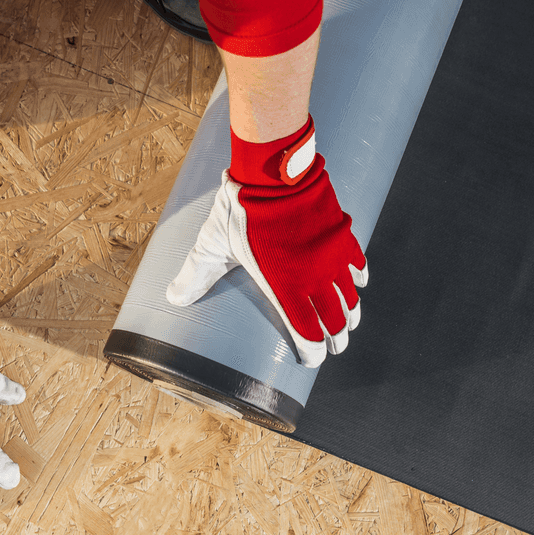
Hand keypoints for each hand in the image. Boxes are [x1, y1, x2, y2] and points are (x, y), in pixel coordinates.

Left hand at [167, 117, 367, 367]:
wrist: (274, 173)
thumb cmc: (240, 210)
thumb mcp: (214, 244)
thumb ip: (196, 273)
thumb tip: (173, 298)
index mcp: (286, 288)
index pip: (307, 333)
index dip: (313, 352)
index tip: (312, 361)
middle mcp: (315, 279)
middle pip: (335, 320)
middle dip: (337, 339)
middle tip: (336, 348)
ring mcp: (332, 257)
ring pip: (350, 295)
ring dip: (351, 313)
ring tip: (350, 323)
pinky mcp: (341, 234)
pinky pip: (357, 262)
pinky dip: (359, 276)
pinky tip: (360, 282)